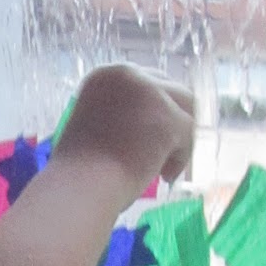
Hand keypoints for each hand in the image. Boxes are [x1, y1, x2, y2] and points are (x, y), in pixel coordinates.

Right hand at [53, 63, 195, 209]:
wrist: (77, 191)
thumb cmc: (76, 175)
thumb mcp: (91, 130)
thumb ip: (115, 119)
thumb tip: (142, 130)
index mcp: (104, 77)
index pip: (144, 83)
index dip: (150, 112)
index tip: (146, 139)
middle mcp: (127, 74)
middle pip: (169, 89)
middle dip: (170, 121)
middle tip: (159, 155)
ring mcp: (149, 92)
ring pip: (186, 108)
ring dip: (179, 137)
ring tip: (162, 168)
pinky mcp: (167, 117)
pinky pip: (189, 134)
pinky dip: (180, 158)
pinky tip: (165, 178)